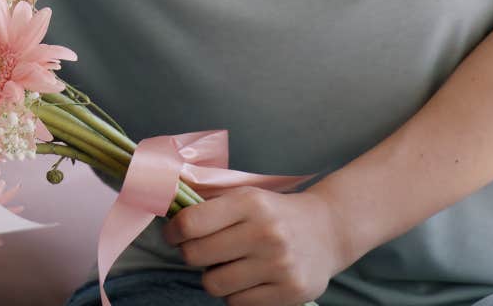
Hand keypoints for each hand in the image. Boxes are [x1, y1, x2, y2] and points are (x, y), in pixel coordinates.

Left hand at [163, 188, 352, 305]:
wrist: (327, 230)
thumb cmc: (274, 214)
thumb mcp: (246, 196)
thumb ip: (208, 203)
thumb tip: (165, 204)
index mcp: (250, 203)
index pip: (191, 223)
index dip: (173, 232)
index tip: (174, 235)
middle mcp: (265, 233)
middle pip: (196, 257)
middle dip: (192, 255)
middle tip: (203, 251)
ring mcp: (279, 265)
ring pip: (214, 284)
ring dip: (215, 277)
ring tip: (230, 266)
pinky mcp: (290, 291)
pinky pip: (237, 303)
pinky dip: (236, 294)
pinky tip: (250, 279)